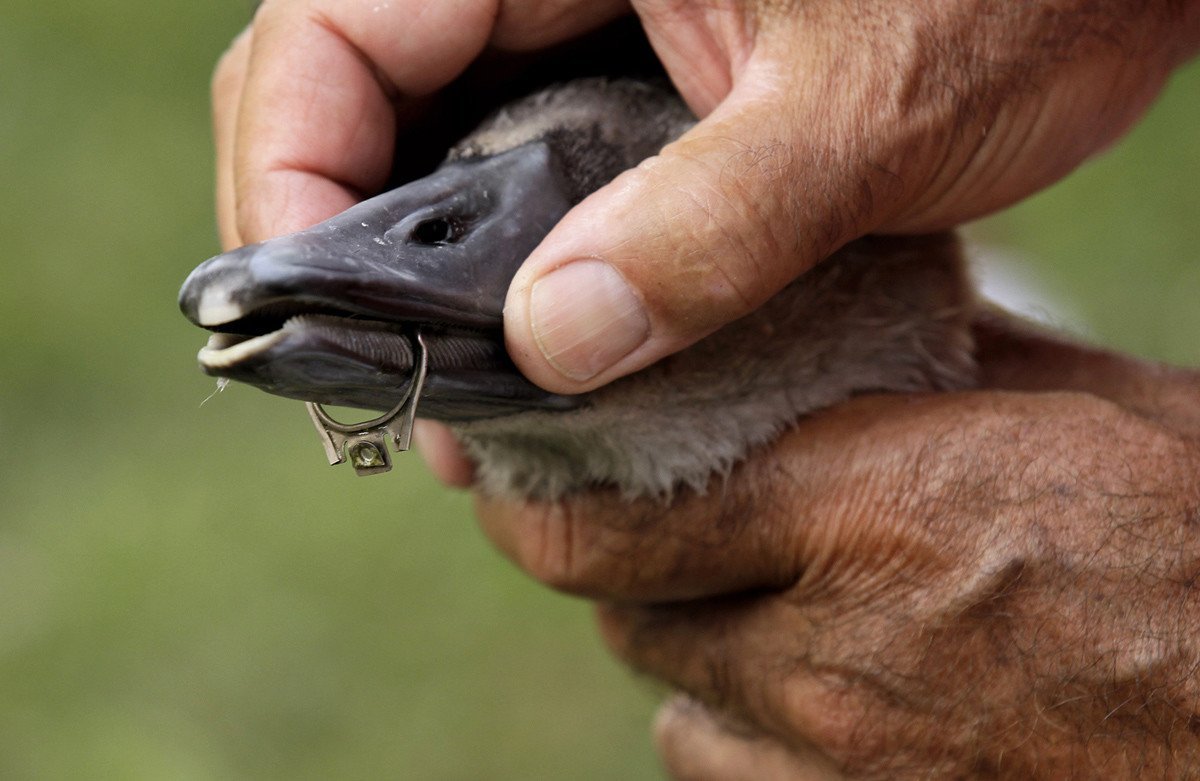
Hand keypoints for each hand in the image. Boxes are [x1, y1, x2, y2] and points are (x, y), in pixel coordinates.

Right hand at [212, 1, 1199, 482]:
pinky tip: (535, 354)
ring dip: (426, 274)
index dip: (289, 181)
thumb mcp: (860, 113)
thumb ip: (703, 231)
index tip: (309, 323)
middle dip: (350, 252)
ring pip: (429, 146)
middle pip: (353, 101)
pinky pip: (515, 173)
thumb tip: (548, 350)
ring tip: (459, 399)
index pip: (329, 37)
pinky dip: (506, 266)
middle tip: (389, 389)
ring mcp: (576, 28)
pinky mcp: (624, 85)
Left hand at [475, 315, 1199, 778]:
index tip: (515, 469)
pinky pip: (733, 775)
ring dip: (685, 645)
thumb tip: (842, 316)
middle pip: (625, 613)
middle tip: (653, 514)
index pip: (607, 523)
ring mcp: (846, 766)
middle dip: (623, 560)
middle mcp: (832, 654)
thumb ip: (933, 359)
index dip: (530, 499)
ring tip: (750, 598)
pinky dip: (738, 728)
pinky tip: (804, 685)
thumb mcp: (1081, 407)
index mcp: (869, 513)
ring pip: (673, 703)